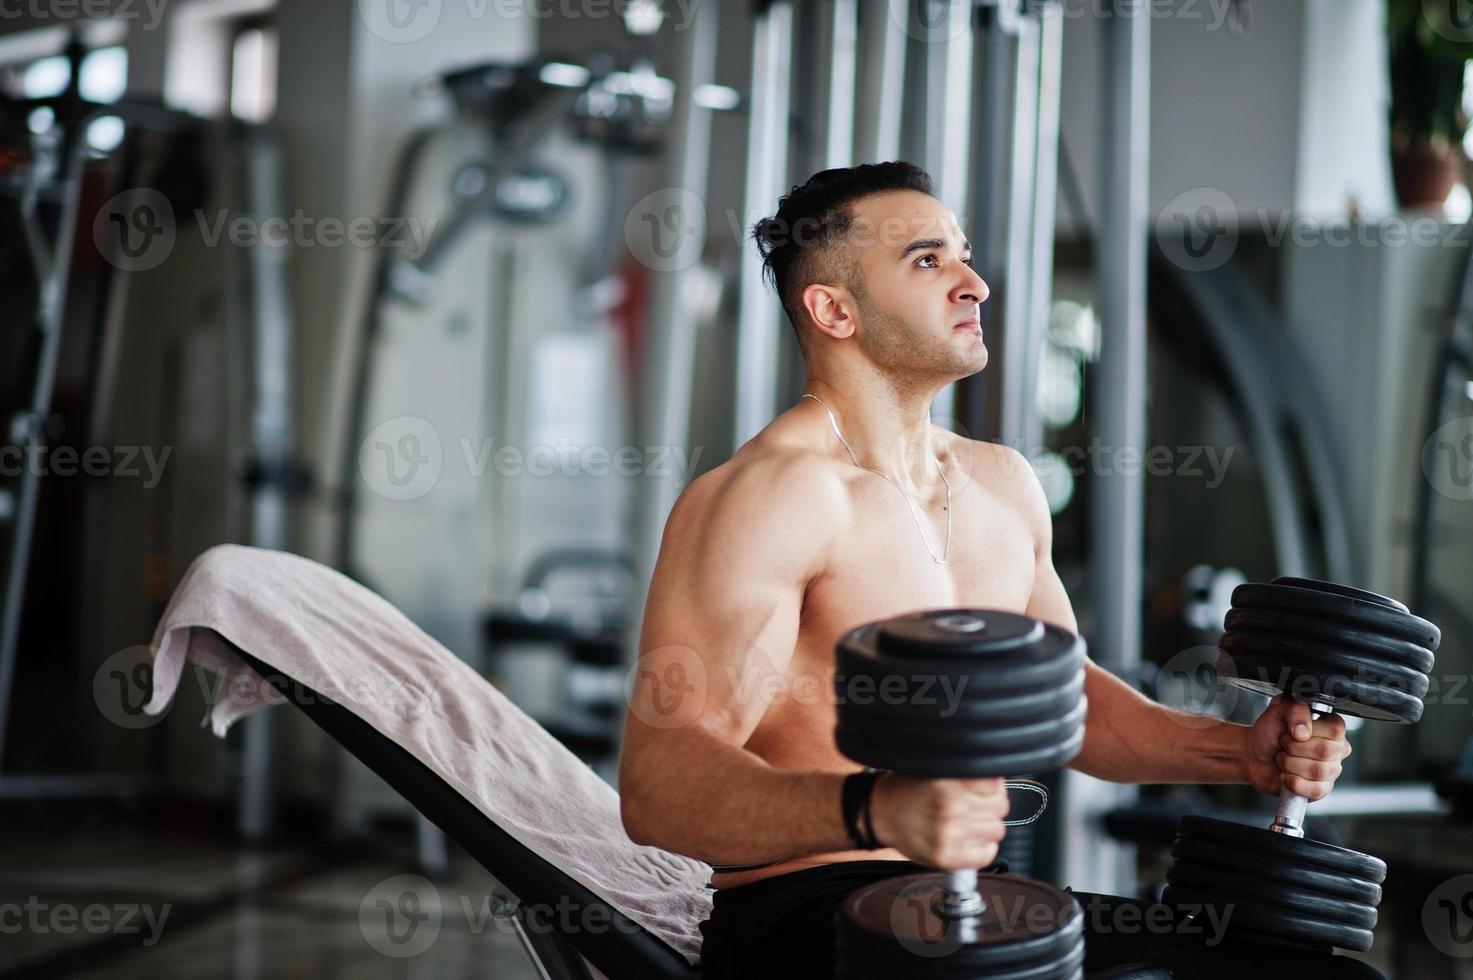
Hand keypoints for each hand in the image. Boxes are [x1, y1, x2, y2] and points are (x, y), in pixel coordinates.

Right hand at [867, 774, 1009, 870]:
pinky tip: (969, 839)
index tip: (983, 789)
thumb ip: (964, 774)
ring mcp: (950, 837)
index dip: (990, 786)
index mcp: (949, 786)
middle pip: (999, 808)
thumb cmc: (906, 790)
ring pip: (997, 831)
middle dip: (989, 805)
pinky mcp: (947, 858)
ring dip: (986, 826)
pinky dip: (983, 848)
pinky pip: (986, 854)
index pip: (995, 785)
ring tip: (969, 823)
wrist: (880, 814)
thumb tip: (995, 782)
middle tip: (974, 806)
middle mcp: (952, 810)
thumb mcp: (935, 771)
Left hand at [1244, 695, 1350, 799]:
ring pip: (1317, 771)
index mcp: (1331, 728)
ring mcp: (1330, 771)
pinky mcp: (1320, 790)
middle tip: (1284, 744)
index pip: (1336, 730)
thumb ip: (1295, 710)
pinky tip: (1285, 775)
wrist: (1253, 754)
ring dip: (1289, 763)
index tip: (1293, 731)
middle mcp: (1335, 750)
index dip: (1311, 731)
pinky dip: (1292, 782)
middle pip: (1325, 751)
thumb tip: (1303, 731)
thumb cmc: (1269, 732)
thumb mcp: (1278, 710)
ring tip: (1283, 758)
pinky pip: (1313, 790)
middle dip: (1294, 747)